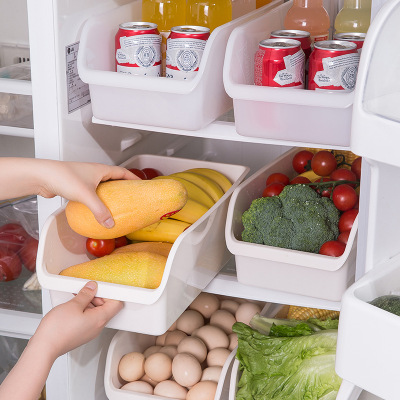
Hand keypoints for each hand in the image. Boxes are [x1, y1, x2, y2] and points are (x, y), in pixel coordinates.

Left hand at [0, 158, 138, 227]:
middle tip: (129, 197)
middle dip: (122, 187)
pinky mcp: (75, 186)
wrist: (42, 176)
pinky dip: (96, 200)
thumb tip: (109, 223)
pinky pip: (91, 193)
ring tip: (115, 205)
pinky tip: (95, 209)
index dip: (133, 177)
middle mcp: (94, 172)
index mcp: (101, 169)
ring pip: (101, 186)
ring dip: (108, 194)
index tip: (140, 184)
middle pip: (113, 179)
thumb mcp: (86, 195)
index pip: (122, 171)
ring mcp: (84, 178)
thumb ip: (99, 210)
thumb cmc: (63, 177)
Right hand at [32, 281, 122, 359]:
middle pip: (106, 308)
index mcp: (100, 319)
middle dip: (97, 297)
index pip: (116, 304)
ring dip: (88, 303)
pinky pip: (88, 319)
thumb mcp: (73, 305)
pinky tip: (72, 306)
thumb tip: (93, 287)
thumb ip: (86, 294)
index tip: (101, 288)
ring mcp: (90, 331)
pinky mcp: (82, 334)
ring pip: (96, 313)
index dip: (110, 293)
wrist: (44, 348)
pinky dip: (83, 310)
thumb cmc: (57, 330)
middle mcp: (97, 327)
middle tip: (86, 291)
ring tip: (76, 298)